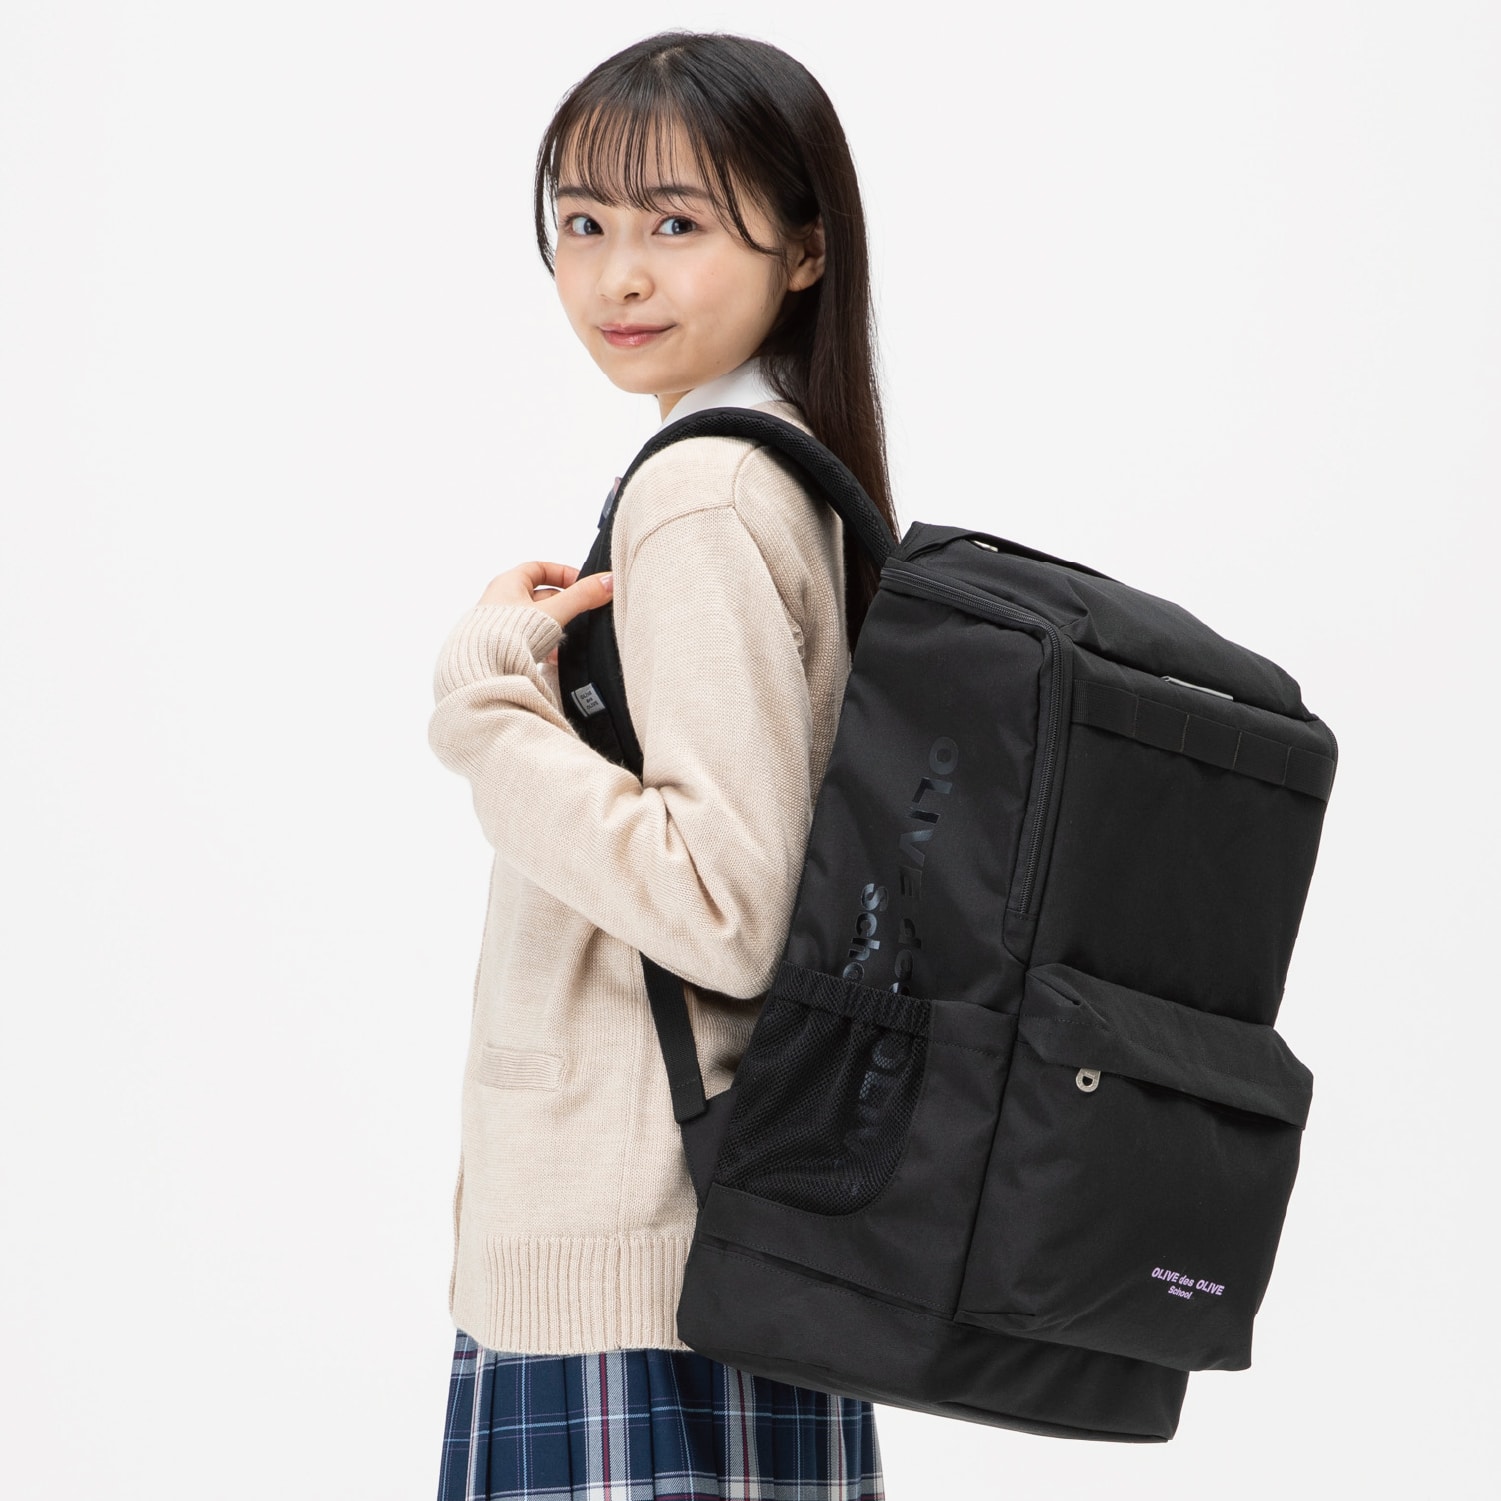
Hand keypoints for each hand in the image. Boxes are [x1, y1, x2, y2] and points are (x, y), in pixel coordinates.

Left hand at [477, 561, 613, 666]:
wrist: (480, 671)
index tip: (582, 584)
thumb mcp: (553, 611)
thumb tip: (608, 582)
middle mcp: (500, 601)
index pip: (539, 569)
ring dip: (554, 629)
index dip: (562, 574)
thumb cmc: (505, 635)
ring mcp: (498, 625)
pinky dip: (544, 648)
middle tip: (582, 612)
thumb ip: (582, 597)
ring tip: (569, 640)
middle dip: (563, 605)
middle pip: (539, 596)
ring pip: (535, 622)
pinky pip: (527, 642)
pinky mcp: (499, 647)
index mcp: (507, 583)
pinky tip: (555, 659)